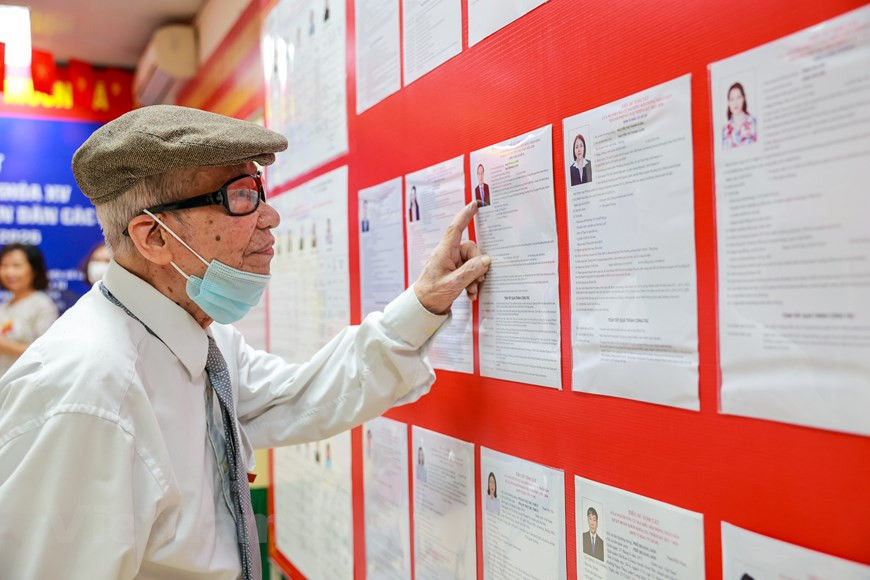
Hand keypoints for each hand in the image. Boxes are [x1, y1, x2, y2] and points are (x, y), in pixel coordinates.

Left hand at [413, 200, 491, 314]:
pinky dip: (472, 282)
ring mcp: (451, 263)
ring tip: (471, 290)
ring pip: (473, 262)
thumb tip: (486, 260)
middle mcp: (448, 254)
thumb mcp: (453, 283)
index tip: (474, 204)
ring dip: (475, 276)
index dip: (465, 215)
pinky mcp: (454, 272)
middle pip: (471, 250)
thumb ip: (471, 271)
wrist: (423, 308)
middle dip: (478, 265)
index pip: (456, 228)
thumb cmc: (432, 294)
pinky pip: (470, 271)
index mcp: (444, 252)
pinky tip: (470, 293)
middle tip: (477, 281)